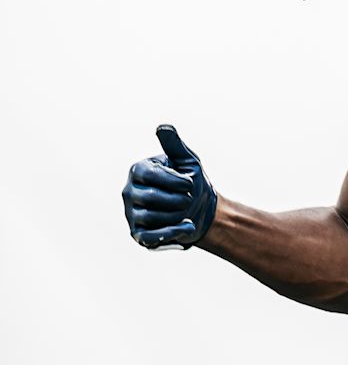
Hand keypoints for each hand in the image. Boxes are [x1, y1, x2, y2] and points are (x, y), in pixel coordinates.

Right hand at [121, 125, 217, 248]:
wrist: (202, 210)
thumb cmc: (191, 182)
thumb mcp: (188, 162)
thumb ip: (175, 146)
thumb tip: (163, 127)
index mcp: (138, 170)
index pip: (149, 175)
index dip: (174, 181)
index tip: (190, 183)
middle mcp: (129, 191)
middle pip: (150, 198)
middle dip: (177, 199)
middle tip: (188, 199)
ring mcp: (131, 214)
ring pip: (151, 217)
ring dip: (177, 215)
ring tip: (185, 211)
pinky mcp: (139, 234)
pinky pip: (150, 237)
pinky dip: (172, 233)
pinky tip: (188, 226)